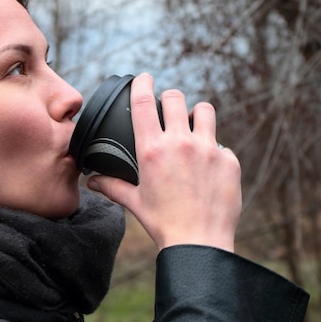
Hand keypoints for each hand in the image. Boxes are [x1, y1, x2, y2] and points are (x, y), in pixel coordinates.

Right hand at [87, 73, 241, 251]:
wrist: (199, 243)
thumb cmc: (164, 223)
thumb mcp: (134, 202)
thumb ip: (112, 186)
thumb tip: (92, 181)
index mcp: (152, 150)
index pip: (143, 103)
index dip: (142, 84)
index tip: (143, 77)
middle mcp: (180, 143)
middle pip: (176, 98)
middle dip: (170, 98)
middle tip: (169, 107)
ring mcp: (208, 149)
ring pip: (205, 110)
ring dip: (197, 114)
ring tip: (193, 125)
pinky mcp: (228, 160)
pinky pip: (220, 143)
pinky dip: (213, 149)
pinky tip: (208, 166)